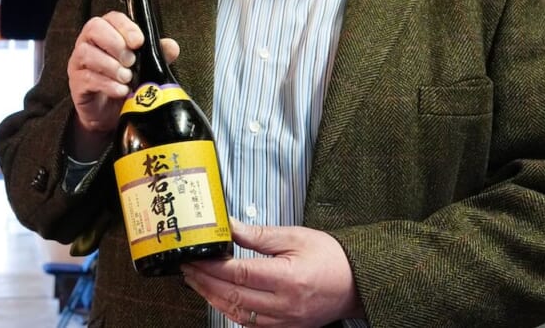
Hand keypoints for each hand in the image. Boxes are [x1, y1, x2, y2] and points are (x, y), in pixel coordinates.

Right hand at [66, 11, 177, 157]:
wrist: (110, 114)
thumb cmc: (125, 83)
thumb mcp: (144, 68)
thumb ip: (157, 55)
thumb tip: (171, 46)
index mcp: (106, 32)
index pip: (112, 18)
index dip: (125, 27)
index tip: (138, 41)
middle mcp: (89, 43)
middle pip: (94, 28)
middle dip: (116, 44)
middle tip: (131, 61)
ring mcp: (79, 62)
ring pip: (87, 52)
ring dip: (111, 65)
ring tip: (127, 78)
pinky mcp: (76, 83)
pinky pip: (87, 77)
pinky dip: (107, 84)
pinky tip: (121, 90)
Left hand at [182, 219, 363, 326]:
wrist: (357, 283)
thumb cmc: (330, 257)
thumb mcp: (294, 236)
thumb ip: (257, 235)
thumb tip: (228, 225)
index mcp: (288, 279)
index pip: (239, 274)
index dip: (212, 266)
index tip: (195, 255)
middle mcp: (284, 305)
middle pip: (233, 295)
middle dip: (204, 281)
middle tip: (188, 267)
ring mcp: (284, 321)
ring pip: (237, 313)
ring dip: (212, 297)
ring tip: (196, 281)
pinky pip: (250, 323)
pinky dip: (229, 310)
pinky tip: (218, 296)